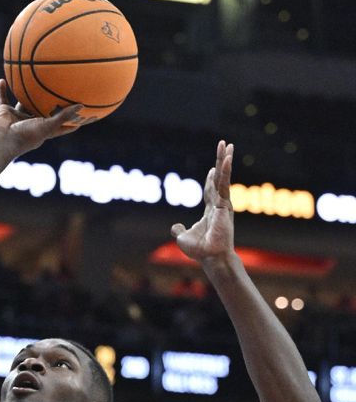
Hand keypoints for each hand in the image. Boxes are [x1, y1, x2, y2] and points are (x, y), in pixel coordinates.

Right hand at [0, 79, 81, 152]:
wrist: (1, 141)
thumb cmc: (25, 136)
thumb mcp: (48, 126)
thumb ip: (63, 116)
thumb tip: (82, 106)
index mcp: (43, 129)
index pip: (60, 126)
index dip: (71, 122)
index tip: (83, 115)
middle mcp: (31, 123)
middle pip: (42, 111)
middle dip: (49, 104)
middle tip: (61, 90)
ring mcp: (17, 117)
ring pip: (22, 103)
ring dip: (25, 94)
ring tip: (31, 80)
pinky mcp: (4, 113)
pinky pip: (2, 99)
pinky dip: (1, 90)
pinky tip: (3, 80)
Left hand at [171, 141, 234, 261]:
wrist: (210, 257)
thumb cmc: (200, 251)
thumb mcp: (183, 237)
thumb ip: (179, 230)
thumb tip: (175, 228)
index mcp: (211, 212)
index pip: (211, 191)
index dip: (211, 179)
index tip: (212, 168)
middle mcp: (219, 205)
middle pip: (219, 179)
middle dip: (221, 162)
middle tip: (224, 146)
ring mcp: (223, 204)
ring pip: (223, 177)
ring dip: (225, 160)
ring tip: (227, 145)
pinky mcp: (225, 204)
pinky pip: (224, 183)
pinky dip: (225, 170)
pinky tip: (226, 158)